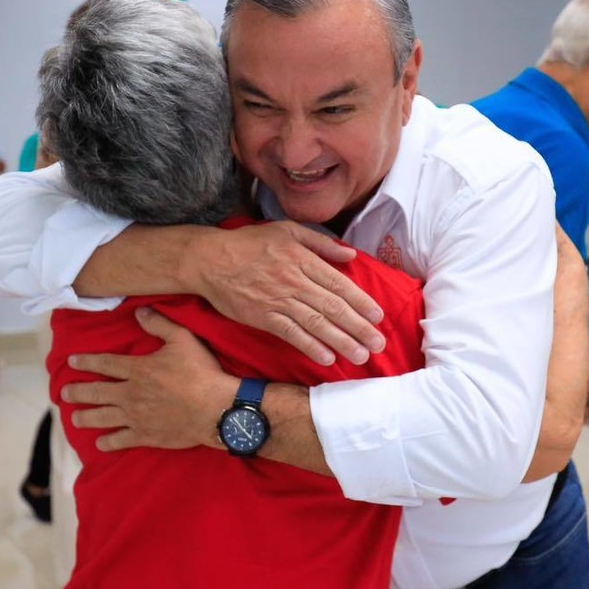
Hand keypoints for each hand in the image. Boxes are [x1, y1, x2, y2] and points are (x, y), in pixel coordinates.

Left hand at [63, 308, 236, 451]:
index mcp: (138, 369)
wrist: (215, 409)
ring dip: (86, 417)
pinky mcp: (146, 435)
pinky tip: (100, 443)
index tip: (71, 361)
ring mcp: (136, 417)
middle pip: (97, 392)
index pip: (105, 363)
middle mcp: (131, 394)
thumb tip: (139, 311)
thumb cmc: (201, 372)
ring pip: (103, 417)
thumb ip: (160, 324)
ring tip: (74, 418)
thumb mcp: (183, 340)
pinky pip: (121, 439)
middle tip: (64, 394)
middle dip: (78, 392)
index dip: (86, 361)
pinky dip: (108, 441)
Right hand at [191, 222, 385, 366]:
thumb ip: (320, 243)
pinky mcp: (263, 317)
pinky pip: (291, 334)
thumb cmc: (250, 243)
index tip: (378, 316)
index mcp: (303, 259)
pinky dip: (310, 347)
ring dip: (341, 341)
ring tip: (360, 355)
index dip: (361, 302)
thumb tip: (350, 256)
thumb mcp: (287, 231)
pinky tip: (326, 358)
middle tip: (378, 343)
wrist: (210, 260)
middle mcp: (294, 281)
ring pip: (316, 324)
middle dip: (359, 327)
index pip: (339, 284)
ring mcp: (278, 301)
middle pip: (333, 307)